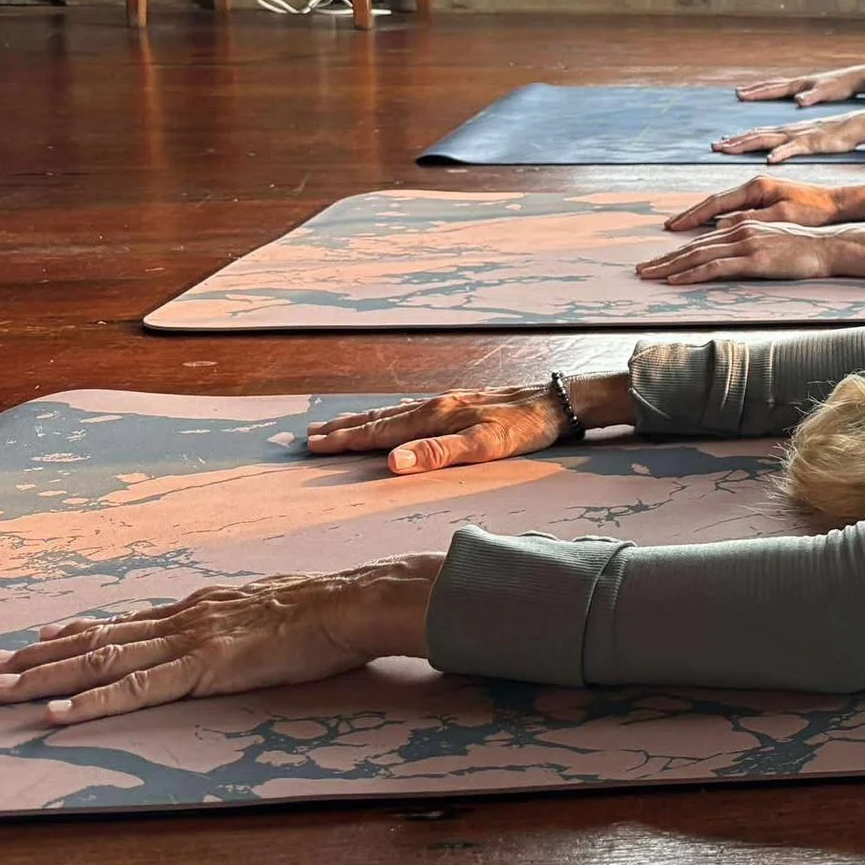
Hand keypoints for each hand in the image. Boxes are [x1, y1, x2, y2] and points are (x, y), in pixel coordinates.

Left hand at [0, 554, 442, 725]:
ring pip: (104, 660)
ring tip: (3, 690)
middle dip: (42, 655)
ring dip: (48, 677)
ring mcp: (191, 640)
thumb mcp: (274, 608)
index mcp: (203, 607)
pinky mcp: (203, 667)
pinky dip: (92, 702)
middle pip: (101, 638)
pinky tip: (58, 714)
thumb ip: (244, 621)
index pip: (128, 620)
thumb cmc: (328, 609)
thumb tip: (240, 631)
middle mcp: (186, 618)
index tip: (41, 637)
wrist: (351, 603)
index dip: (80, 630)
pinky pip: (136, 688)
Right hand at [305, 375, 633, 473]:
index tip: (314, 446)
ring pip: (393, 412)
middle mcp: (436, 405)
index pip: (381, 432)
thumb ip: (436, 454)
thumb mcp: (482, 446)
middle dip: (344, 429)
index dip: (347, 441)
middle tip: (310, 436)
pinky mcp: (459, 404)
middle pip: (380, 419)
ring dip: (362, 421)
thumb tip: (391, 462)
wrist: (555, 403)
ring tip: (336, 425)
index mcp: (436, 416)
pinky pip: (411, 410)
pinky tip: (389, 418)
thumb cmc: (522, 428)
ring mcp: (447, 403)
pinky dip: (388, 416)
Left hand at [638, 219, 851, 283]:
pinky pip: (715, 267)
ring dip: (669, 267)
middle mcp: (739, 231)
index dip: (677, 252)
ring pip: (698, 256)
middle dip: (664, 260)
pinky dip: (692, 274)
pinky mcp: (753, 260)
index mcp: (742, 226)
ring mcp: (745, 245)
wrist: (828, 248)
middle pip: (693, 247)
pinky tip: (676, 280)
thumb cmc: (804, 249)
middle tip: (641, 270)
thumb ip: (748, 245)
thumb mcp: (771, 241)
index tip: (657, 262)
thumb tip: (729, 256)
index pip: (702, 241)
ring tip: (649, 276)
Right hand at [663, 172, 848, 233]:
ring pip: (720, 204)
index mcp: (756, 189)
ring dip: (698, 215)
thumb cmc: (813, 210)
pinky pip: (731, 207)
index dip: (692, 216)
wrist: (836, 203)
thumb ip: (751, 221)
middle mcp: (753, 186)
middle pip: (712, 202)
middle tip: (669, 227)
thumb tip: (720, 228)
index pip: (716, 203)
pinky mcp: (763, 199)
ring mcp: (757, 192)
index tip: (673, 227)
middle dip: (688, 216)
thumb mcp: (782, 217)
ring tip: (678, 226)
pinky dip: (715, 215)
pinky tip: (706, 224)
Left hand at [713, 107, 864, 158]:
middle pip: (755, 134)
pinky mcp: (811, 143)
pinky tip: (770, 159)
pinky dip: (781, 153)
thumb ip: (789, 144)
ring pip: (767, 138)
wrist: (855, 125)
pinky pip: (794, 148)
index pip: (756, 133)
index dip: (737, 138)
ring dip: (746, 143)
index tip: (719, 143)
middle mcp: (787, 131)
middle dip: (734, 141)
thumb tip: (772, 153)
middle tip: (714, 146)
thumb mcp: (807, 140)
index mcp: (786, 131)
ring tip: (729, 148)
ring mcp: (798, 136)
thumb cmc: (833, 135)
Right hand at [736, 65, 864, 104]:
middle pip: (770, 86)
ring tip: (749, 91)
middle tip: (738, 93)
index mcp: (799, 85)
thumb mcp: (826, 93)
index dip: (756, 94)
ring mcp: (801, 84)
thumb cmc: (840, 86)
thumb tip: (798, 100)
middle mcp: (797, 83)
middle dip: (753, 90)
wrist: (853, 78)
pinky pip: (784, 89)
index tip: (741, 95)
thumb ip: (812, 96)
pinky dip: (773, 91)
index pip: (773, 90)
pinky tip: (774, 95)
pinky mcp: (807, 87)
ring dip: (761, 89)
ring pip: (776, 86)